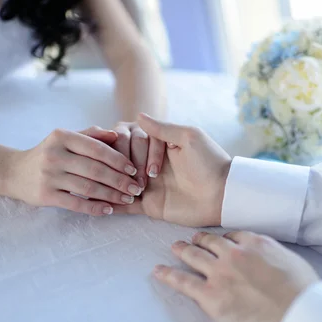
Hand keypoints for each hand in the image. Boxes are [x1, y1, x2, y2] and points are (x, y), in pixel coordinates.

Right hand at [6, 126, 141, 215]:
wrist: (14, 172)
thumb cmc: (49, 154)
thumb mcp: (66, 139)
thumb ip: (91, 135)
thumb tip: (117, 134)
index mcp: (62, 136)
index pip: (97, 148)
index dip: (118, 159)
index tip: (133, 169)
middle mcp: (54, 155)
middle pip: (95, 170)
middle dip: (119, 180)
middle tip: (136, 188)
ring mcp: (49, 176)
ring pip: (88, 188)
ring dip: (112, 195)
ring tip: (127, 199)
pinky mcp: (45, 195)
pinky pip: (75, 203)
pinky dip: (94, 207)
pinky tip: (109, 210)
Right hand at [114, 114, 231, 226]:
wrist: (222, 196)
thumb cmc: (209, 163)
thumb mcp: (189, 138)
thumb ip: (163, 128)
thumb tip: (138, 115)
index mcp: (160, 146)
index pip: (133, 140)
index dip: (137, 152)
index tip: (153, 169)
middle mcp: (150, 163)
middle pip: (121, 159)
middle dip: (124, 168)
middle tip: (138, 181)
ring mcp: (147, 185)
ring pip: (119, 180)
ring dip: (113, 182)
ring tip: (108, 187)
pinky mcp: (148, 206)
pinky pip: (124, 206)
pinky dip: (111, 204)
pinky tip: (98, 203)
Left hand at [153, 231, 319, 321]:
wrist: (297, 315)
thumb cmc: (303, 294)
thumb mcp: (294, 263)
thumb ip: (276, 258)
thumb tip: (274, 263)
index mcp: (256, 243)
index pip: (234, 235)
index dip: (225, 238)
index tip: (220, 240)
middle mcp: (235, 253)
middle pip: (210, 242)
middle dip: (200, 240)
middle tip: (192, 239)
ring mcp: (220, 273)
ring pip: (194, 255)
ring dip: (182, 250)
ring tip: (174, 247)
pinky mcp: (210, 295)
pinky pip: (183, 281)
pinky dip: (168, 274)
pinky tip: (158, 271)